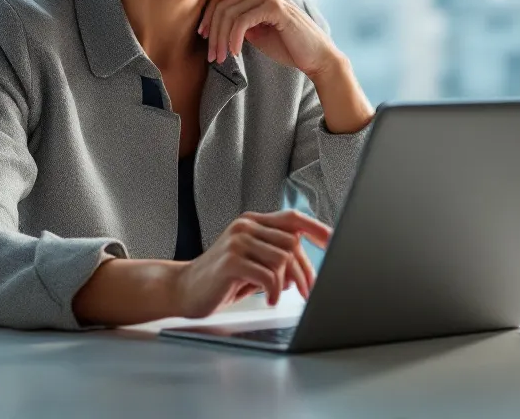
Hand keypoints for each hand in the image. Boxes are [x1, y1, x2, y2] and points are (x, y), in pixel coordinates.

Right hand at [172, 210, 330, 318]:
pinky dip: (274, 290)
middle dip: (305, 271)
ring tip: (282, 296)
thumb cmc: (220, 279)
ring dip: (289, 283)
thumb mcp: (251, 263)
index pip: (292, 219)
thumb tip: (305, 270)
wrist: (184, 289)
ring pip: (282, 259)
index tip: (335, 242)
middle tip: (309, 293)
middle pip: (292, 243)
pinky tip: (268, 299)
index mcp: (252, 223)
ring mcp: (237, 241)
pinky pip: (267, 275)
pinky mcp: (230, 260)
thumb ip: (275, 259)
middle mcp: (246, 226)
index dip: (316, 229)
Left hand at [198, 0, 339, 78]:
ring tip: (221, 58)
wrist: (317, 58)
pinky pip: (241, 21)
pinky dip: (233, 38)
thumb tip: (209, 22)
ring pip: (229, 13)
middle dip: (212, 31)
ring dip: (220, 39)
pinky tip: (235, 53)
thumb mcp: (255, 31)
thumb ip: (237, 21)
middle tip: (211, 55)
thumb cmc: (287, 46)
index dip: (208, 17)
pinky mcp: (275, 6)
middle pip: (222, 3)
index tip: (204, 38)